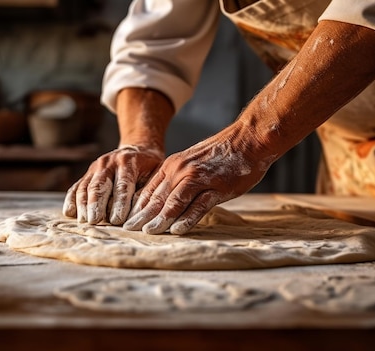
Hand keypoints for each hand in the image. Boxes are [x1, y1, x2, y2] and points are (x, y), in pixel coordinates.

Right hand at [63, 145, 163, 224]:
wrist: (137, 148)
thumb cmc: (149, 167)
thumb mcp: (154, 174)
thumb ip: (146, 191)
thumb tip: (138, 213)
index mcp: (128, 162)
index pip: (122, 185)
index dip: (119, 204)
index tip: (117, 220)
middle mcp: (108, 162)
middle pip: (99, 186)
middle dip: (96, 205)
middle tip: (95, 221)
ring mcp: (95, 167)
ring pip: (85, 187)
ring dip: (83, 205)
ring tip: (84, 221)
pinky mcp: (87, 174)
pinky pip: (76, 187)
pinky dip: (72, 200)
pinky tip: (70, 213)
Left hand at [123, 123, 276, 233]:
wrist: (248, 139)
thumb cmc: (222, 154)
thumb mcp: (192, 162)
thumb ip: (178, 178)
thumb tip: (165, 200)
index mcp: (173, 165)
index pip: (149, 190)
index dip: (136, 207)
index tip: (126, 221)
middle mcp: (181, 171)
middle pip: (157, 197)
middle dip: (141, 215)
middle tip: (128, 230)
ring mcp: (198, 179)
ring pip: (173, 202)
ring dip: (160, 219)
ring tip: (148, 232)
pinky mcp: (216, 187)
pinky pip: (197, 205)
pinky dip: (186, 218)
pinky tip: (177, 230)